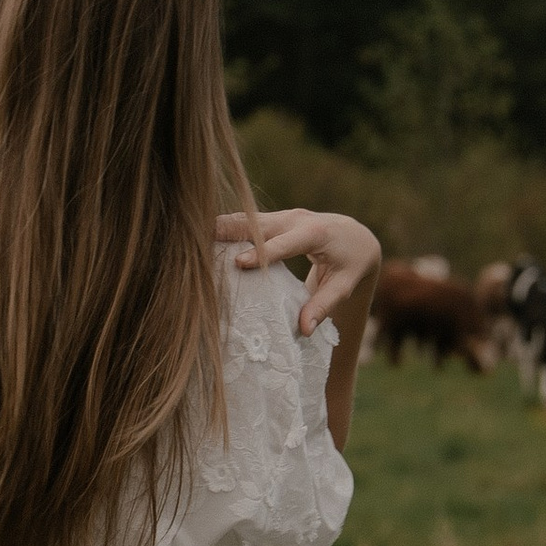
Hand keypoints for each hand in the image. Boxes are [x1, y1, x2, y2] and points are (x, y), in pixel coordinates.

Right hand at [216, 207, 381, 339]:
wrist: (355, 235)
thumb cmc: (350, 263)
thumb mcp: (344, 286)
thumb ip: (323, 306)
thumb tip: (305, 330)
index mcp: (315, 233)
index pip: (285, 243)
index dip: (262, 252)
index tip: (239, 263)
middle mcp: (295, 219)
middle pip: (257, 224)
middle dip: (230, 232)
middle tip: (200, 242)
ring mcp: (283, 216)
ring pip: (246, 217)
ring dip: (221, 226)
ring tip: (191, 235)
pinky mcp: (274, 219)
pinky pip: (246, 220)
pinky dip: (226, 227)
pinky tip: (202, 235)